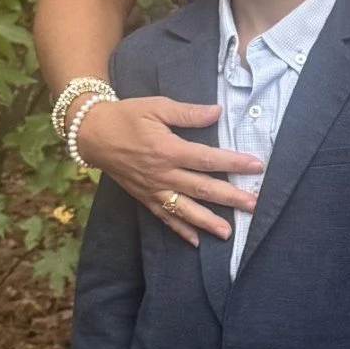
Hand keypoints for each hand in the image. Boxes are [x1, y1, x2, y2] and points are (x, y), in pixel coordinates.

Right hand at [74, 93, 262, 243]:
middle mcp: (162, 174)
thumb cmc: (126, 116)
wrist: (92, 134)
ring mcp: (152, 189)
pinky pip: (164, 217)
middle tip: (253, 205)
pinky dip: (179, 230)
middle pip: (201, 188)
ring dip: (207, 221)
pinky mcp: (144, 197)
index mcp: (167, 149)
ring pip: (184, 209)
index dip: (233, 162)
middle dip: (229, 197)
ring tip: (228, 232)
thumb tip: (217, 112)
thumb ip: (187, 112)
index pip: (207, 158)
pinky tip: (195, 242)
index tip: (257, 166)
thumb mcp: (156, 106)